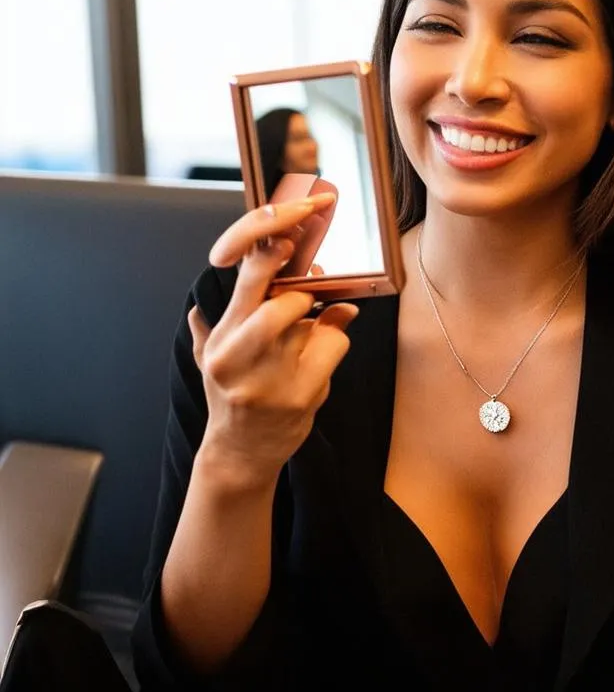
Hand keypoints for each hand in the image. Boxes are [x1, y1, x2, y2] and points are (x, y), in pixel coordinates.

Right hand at [189, 193, 356, 485]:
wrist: (240, 453)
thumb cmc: (231, 399)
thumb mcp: (211, 361)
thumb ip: (210, 328)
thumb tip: (199, 303)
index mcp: (222, 340)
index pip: (245, 284)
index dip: (269, 256)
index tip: (287, 238)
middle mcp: (241, 358)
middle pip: (282, 303)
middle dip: (300, 295)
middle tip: (303, 300)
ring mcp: (271, 379)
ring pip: (312, 323)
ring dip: (318, 322)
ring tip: (307, 335)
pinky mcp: (301, 396)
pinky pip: (333, 347)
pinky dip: (335, 343)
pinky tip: (321, 358)